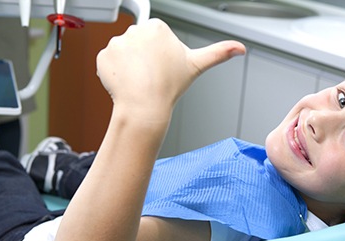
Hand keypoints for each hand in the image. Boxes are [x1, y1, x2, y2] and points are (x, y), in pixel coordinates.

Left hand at [96, 18, 245, 117]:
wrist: (145, 107)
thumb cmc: (170, 87)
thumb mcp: (197, 65)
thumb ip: (219, 53)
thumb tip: (241, 49)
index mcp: (157, 27)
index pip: (155, 36)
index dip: (160, 54)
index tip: (163, 67)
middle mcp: (135, 30)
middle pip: (139, 43)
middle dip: (144, 58)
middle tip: (152, 76)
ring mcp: (117, 43)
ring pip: (124, 53)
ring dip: (129, 66)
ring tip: (139, 81)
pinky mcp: (103, 56)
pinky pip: (108, 62)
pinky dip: (115, 72)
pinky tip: (126, 82)